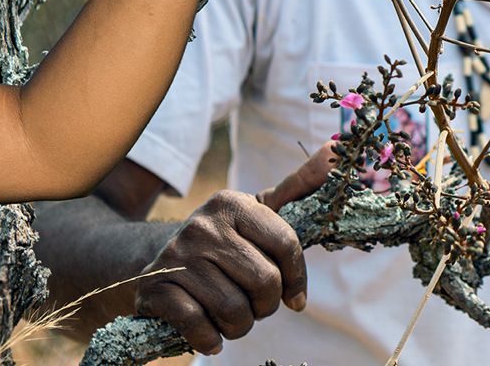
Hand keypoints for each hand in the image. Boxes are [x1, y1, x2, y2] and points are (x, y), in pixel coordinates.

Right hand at [135, 145, 331, 355]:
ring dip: (238, 326)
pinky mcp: (156, 287)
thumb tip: (333, 151)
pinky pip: (200, 326)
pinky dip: (209, 338)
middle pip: (265, 283)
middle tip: (250, 302)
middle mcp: (203, 224)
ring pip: (234, 311)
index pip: (286, 244)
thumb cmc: (225, 245)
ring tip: (227, 314)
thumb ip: (297, 187)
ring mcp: (177, 255)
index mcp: (231, 203)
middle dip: (265, 306)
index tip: (294, 296)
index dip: (296, 279)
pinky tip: (206, 329)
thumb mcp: (257, 214)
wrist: (160, 263)